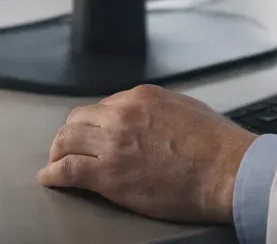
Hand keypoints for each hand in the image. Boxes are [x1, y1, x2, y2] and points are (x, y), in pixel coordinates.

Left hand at [37, 84, 256, 223]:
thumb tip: (151, 119)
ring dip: (57, 151)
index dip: (96, 123)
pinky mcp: (109, 174)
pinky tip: (49, 177)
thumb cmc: (217, 145)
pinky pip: (68, 169)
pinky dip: (53, 173)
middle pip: (79, 118)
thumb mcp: (187, 109)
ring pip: (67, 139)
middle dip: (71, 133)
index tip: (93, 134)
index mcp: (141, 97)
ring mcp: (113, 143)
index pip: (104, 105)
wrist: (227, 170)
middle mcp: (122, 114)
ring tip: (55, 161)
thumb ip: (160, 110)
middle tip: (66, 146)